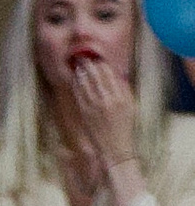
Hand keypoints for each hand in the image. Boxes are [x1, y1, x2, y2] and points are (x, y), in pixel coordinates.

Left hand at [63, 53, 138, 181]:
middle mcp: (107, 100)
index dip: (102, 64)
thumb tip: (118, 75)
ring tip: (78, 64)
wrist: (115, 149)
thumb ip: (124, 90)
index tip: (97, 57)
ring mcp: (95, 108)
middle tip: (83, 55)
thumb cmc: (124, 128)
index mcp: (120, 96)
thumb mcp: (130, 106)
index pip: (109, 75)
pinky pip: (80, 97)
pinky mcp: (86, 115)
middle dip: (90, 65)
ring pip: (87, 85)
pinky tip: (75, 79)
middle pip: (97, 77)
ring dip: (82, 73)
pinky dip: (77, 86)